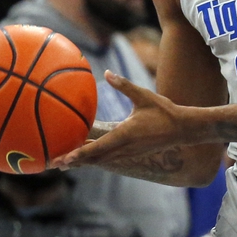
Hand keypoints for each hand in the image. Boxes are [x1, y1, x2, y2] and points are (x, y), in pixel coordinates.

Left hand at [51, 70, 190, 168]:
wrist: (183, 129)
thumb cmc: (165, 112)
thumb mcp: (144, 96)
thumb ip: (124, 85)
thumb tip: (107, 73)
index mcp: (124, 135)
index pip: (97, 147)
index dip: (79, 153)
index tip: (64, 158)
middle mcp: (124, 148)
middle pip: (93, 159)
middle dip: (73, 162)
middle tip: (53, 164)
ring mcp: (128, 152)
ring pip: (100, 160)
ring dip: (82, 162)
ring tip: (64, 164)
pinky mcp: (131, 152)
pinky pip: (108, 158)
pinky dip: (94, 159)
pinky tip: (86, 156)